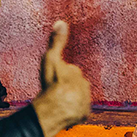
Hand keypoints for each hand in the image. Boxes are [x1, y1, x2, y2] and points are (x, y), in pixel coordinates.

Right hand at [32, 21, 91, 136]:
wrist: (56, 107)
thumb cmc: (51, 83)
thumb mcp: (51, 59)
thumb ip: (56, 42)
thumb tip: (61, 22)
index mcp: (76, 72)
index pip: (68, 72)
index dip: (58, 76)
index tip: (53, 81)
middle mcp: (84, 86)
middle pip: (73, 85)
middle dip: (66, 88)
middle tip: (54, 92)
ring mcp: (85, 100)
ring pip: (76, 98)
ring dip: (69, 100)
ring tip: (57, 103)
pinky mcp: (84, 113)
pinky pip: (77, 112)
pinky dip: (71, 112)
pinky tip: (63, 112)